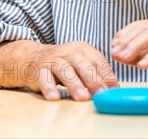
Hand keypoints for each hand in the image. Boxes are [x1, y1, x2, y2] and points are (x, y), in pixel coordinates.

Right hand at [0, 40, 118, 100]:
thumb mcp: (80, 64)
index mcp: (82, 48)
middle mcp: (68, 51)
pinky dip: (49, 87)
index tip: (113, 91)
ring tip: (82, 98)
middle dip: (93, 80)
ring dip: (74, 84)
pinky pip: (44, 78)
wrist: (32, 58)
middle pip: (83, 64)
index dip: (107, 76)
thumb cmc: (63, 64)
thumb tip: (115, 90)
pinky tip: (54, 97)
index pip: (98, 61)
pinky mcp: (39, 69)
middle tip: (101, 94)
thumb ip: (96, 74)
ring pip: (64, 70)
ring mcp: (53, 59)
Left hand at [111, 19, 147, 82]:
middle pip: (143, 29)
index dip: (123, 36)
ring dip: (136, 46)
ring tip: (124, 58)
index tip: (112, 48)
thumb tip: (119, 55)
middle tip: (115, 53)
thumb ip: (140, 55)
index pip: (137, 26)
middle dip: (127, 41)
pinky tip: (143, 64)